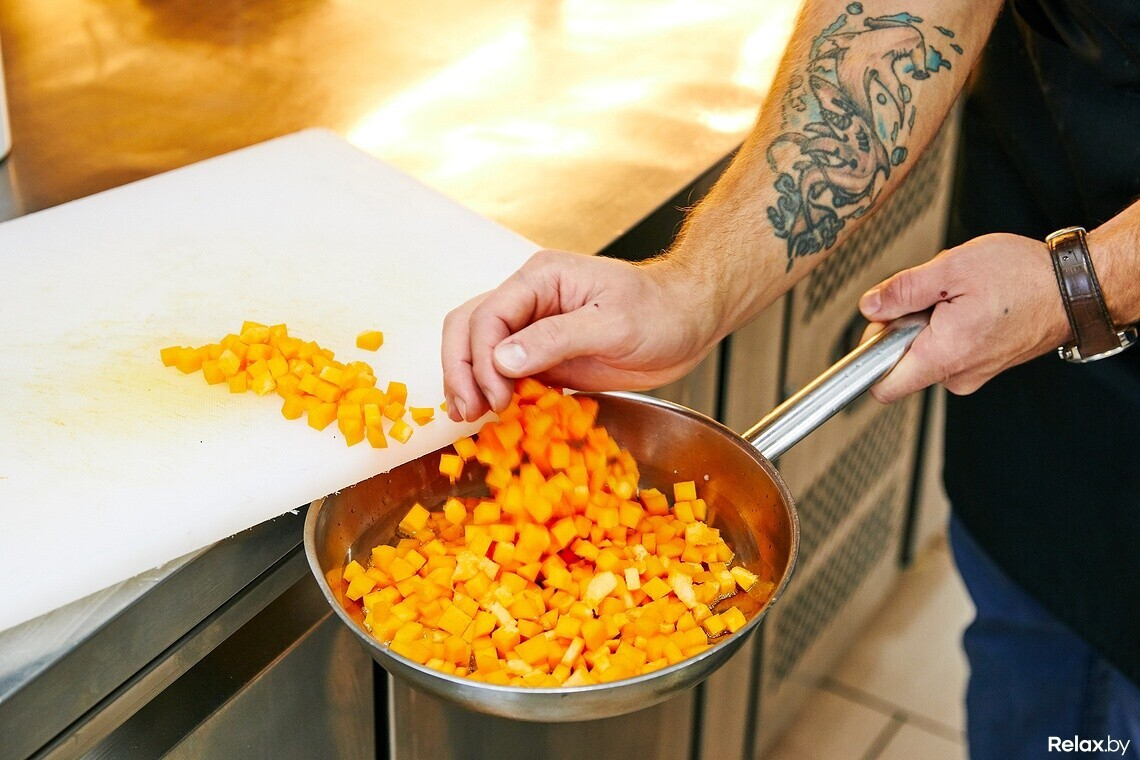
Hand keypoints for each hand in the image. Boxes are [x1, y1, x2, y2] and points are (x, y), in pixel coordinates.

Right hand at [441, 249, 719, 421]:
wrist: (689, 320)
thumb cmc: (661, 311)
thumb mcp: (614, 324)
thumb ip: (557, 339)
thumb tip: (502, 360)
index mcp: (540, 278)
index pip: (488, 316)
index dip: (481, 359)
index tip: (496, 398)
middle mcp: (528, 298)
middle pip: (469, 328)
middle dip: (461, 370)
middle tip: (469, 413)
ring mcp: (533, 327)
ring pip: (478, 349)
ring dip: (468, 382)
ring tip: (469, 417)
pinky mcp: (544, 356)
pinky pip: (504, 372)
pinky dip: (491, 392)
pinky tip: (490, 417)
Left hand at [858, 233, 1070, 402]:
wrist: (1076, 288)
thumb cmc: (1023, 276)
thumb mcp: (951, 268)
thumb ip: (903, 290)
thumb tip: (870, 306)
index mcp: (944, 356)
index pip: (882, 386)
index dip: (870, 353)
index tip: (880, 324)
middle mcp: (957, 375)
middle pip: (900, 362)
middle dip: (904, 326)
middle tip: (931, 296)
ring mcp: (973, 373)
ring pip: (925, 352)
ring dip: (929, 322)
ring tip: (959, 297)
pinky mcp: (984, 365)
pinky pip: (949, 349)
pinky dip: (950, 326)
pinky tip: (972, 304)